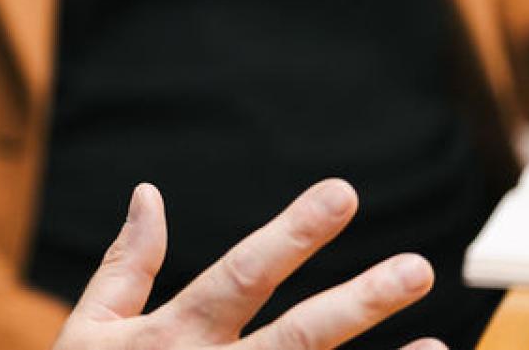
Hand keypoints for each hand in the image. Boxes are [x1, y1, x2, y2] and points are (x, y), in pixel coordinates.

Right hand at [53, 180, 441, 349]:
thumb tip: (148, 194)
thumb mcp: (90, 329)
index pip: (243, 276)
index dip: (294, 235)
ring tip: (438, 344)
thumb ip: (127, 265)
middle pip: (298, 339)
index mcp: (172, 336)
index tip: (342, 194)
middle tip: (417, 270)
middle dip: (358, 303)